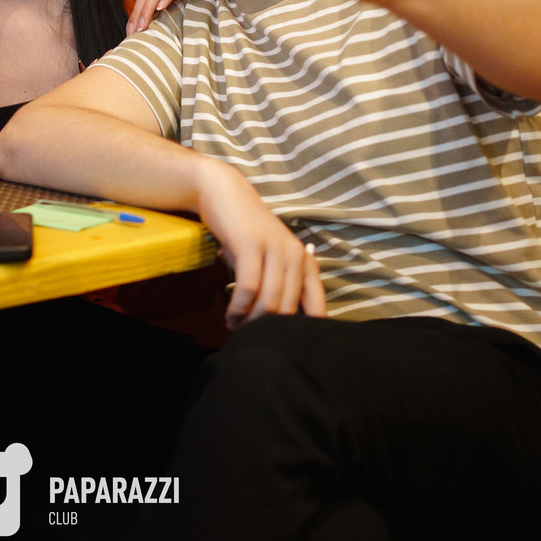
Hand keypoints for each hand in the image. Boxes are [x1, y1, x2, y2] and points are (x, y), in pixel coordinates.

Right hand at [195, 159, 325, 327]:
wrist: (223, 192)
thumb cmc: (245, 229)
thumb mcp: (269, 255)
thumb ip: (279, 282)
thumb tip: (277, 323)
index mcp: (304, 260)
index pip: (317, 308)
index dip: (305, 334)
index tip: (287, 348)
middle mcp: (295, 255)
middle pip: (288, 310)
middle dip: (268, 331)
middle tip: (248, 338)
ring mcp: (274, 249)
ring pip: (270, 302)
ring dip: (250, 322)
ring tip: (236, 328)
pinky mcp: (251, 245)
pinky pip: (249, 288)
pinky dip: (238, 308)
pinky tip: (230, 315)